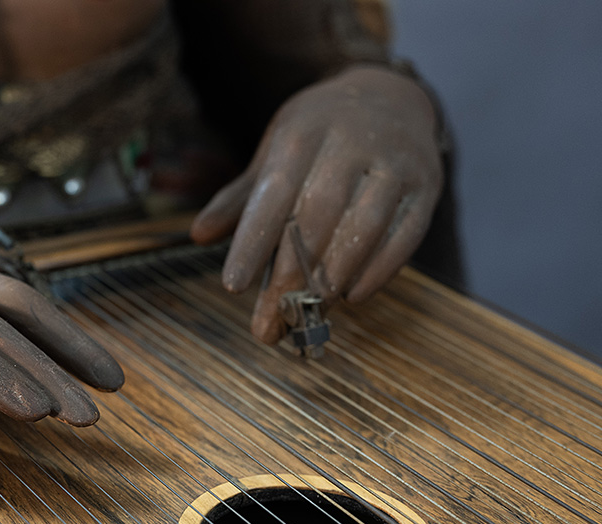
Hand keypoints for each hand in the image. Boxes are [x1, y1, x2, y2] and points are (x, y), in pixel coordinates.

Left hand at [190, 65, 443, 342]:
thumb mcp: (275, 153)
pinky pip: (406, 232)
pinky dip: (380, 268)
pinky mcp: (427, 184)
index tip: (232, 286)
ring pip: (365, 225)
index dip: (252, 243)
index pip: (272, 196)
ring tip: (309, 314)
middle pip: (316, 217)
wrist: (391, 97)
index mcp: (301, 135)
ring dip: (335, 275)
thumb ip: (241, 197)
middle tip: (270, 324)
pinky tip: (354, 296)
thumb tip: (199, 234)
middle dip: (290, 276)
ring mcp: (394, 162)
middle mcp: (349, 143)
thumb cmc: (318, 137)